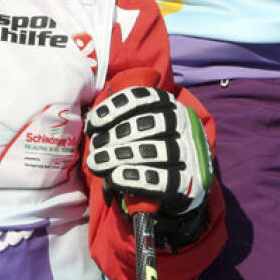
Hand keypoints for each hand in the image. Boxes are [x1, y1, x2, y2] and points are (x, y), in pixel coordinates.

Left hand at [85, 85, 211, 220]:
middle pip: (150, 123)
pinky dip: (136, 178)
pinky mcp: (189, 181)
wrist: (185, 181)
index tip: (94, 124)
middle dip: (116, 135)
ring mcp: (189, 152)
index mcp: (167, 105)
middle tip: (95, 148)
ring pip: (156, 150)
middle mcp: (182, 124)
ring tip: (98, 163)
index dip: (115, 108)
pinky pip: (162, 179)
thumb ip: (118, 126)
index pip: (143, 98)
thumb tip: (91, 129)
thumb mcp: (140, 130)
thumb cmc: (152, 150)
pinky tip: (116, 178)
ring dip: (121, 155)